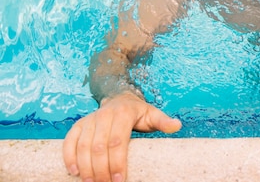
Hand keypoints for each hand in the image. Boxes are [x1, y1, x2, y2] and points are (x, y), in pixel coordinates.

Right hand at [63, 92, 181, 181]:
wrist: (119, 98)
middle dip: (101, 169)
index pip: (118, 141)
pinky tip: (74, 172)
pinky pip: (69, 141)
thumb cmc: (138, 112)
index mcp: (123, 113)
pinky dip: (69, 157)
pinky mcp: (79, 125)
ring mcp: (90, 120)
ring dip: (85, 167)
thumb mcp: (152, 114)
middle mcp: (104, 115)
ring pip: (83, 146)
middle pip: (99, 147)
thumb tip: (177, 125)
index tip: (120, 180)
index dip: (118, 162)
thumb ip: (163, 121)